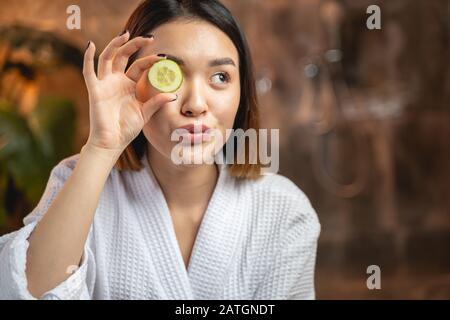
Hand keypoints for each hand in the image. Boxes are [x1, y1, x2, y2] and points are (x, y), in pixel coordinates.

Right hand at [82, 31, 176, 152]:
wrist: (112, 142)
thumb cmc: (127, 128)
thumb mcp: (145, 113)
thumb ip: (157, 102)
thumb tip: (173, 95)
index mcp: (129, 85)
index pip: (140, 66)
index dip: (151, 60)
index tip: (164, 57)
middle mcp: (117, 81)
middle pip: (124, 56)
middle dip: (135, 45)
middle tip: (149, 38)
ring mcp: (105, 84)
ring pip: (108, 58)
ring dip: (115, 45)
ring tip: (126, 34)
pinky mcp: (94, 90)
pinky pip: (88, 71)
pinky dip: (88, 57)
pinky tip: (91, 45)